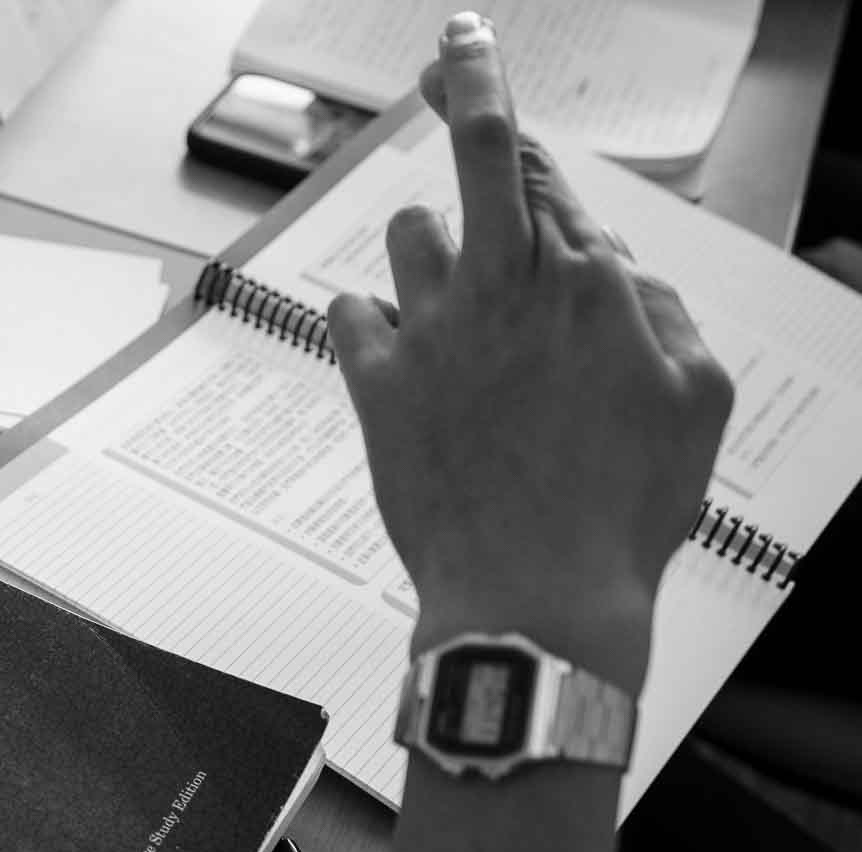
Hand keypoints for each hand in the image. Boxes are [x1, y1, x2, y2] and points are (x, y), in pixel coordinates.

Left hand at [327, 12, 731, 690]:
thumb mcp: (695, 403)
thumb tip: (616, 267)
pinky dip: (371, 322)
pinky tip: (395, 353)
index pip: (544, 170)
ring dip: (430, 252)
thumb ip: (656, 314)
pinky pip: (352, 312)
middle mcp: (508, 289)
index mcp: (591, 284)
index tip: (475, 64)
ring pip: (411, 235)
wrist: (535, 598)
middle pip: (478, 156)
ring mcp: (435, 332)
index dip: (507, 110)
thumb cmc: (623, 512)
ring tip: (453, 305)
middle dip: (465, 89)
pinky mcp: (376, 385)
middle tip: (448, 58)